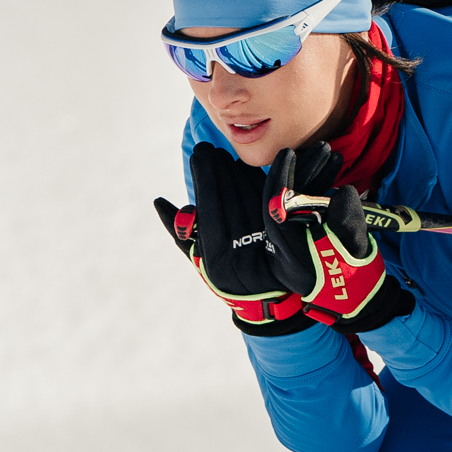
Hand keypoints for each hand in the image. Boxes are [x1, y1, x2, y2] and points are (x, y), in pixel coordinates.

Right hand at [155, 144, 314, 335]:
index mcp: (219, 261)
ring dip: (245, 173)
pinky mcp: (292, 246)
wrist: (268, 302)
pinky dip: (269, 185)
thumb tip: (159, 201)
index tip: (200, 154)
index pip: (210, 209)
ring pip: (255, 201)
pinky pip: (278, 208)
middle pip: (233, 202)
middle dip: (223, 171)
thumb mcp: (202, 260)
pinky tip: (257, 170)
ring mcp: (270, 253)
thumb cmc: (227, 278)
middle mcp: (244, 259)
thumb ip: (182, 233)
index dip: (205, 179)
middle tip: (216, 149)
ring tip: (234, 156)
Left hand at [264, 143, 415, 334]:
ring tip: (332, 154)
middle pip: (282, 197)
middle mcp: (284, 240)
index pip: (274, 205)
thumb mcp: (353, 249)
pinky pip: (306, 206)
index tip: (288, 153)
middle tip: (315, 147)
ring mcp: (294, 238)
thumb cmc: (353, 278)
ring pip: (297, 199)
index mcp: (287, 245)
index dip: (281, 176)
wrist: (357, 299)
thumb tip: (345, 192)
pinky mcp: (306, 235)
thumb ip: (348, 222)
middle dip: (298, 170)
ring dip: (312, 175)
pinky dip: (318, 187)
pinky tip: (333, 170)